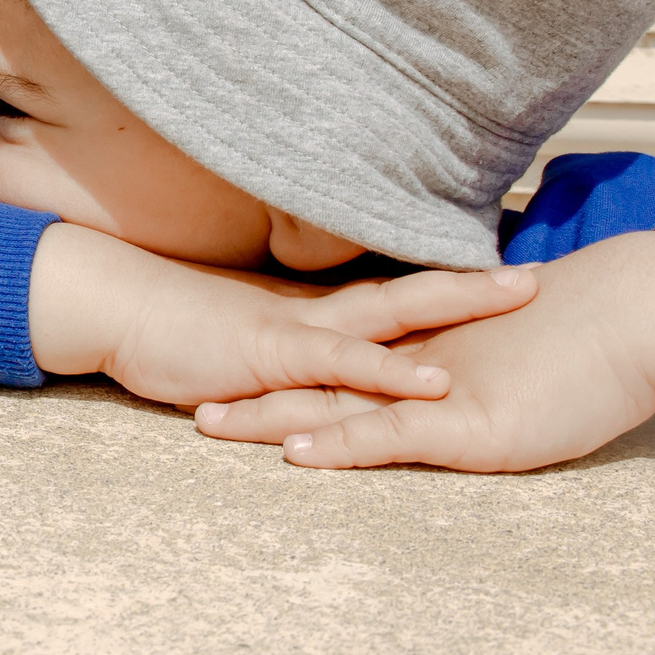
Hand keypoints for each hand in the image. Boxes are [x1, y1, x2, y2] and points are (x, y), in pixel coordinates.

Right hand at [27, 222, 538, 407]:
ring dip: (457, 306)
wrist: (112, 308)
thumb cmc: (168, 328)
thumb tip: (321, 369)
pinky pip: (342, 366)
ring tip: (518, 296)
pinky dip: (390, 374)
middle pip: (413, 292)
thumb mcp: (242, 343)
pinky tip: (436, 383)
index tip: (510, 275)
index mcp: (314, 314)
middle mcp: (317, 314)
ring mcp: (297, 331)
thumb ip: (289, 356)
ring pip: (393, 314)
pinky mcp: (272, 355)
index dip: (452, 287)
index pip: (396, 296)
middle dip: (480, 284)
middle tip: (543, 271)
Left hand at [194, 231, 654, 472]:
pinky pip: (388, 434)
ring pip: (332, 406)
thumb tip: (439, 376)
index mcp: (416, 354)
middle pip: (311, 379)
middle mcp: (411, 368)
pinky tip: (296, 451)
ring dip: (268, 416)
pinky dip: (340, 441)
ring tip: (205, 424)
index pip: (334, 361)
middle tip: (179, 388)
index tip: (217, 365)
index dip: (275, 363)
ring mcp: (432, 394)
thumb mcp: (505, 360)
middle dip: (244, 387)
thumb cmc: (582, 344)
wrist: (637, 318)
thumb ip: (462, 369)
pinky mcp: (462, 424)